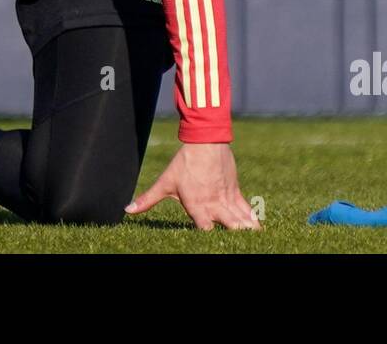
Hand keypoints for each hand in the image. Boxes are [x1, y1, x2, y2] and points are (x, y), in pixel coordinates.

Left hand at [126, 142, 260, 230]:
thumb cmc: (184, 163)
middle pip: (230, 227)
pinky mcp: (235, 191)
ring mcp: (226, 198)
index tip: (212, 243)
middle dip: (235, 236)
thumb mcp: (165, 182)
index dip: (209, 238)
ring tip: (255, 241)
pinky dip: (253, 218)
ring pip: (241, 219)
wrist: (205, 141)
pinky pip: (246, 208)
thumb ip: (147, 200)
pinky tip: (259, 229)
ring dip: (247, 230)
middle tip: (239, 245)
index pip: (205, 230)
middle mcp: (213, 204)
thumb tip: (127, 210)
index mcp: (196, 205)